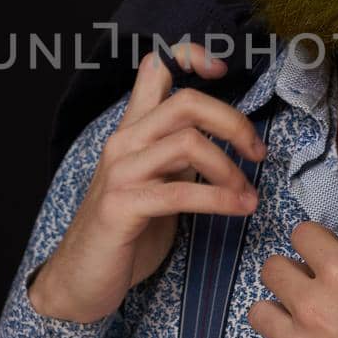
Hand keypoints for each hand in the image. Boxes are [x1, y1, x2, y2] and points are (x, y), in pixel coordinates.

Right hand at [29, 42, 266, 324]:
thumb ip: (179, 152)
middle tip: (257, 152)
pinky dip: (219, 199)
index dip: (190, 57)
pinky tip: (240, 209)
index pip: (155, 68)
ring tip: (248, 194)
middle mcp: (123, 142)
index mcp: (133, 130)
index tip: (223, 70)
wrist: (80, 280)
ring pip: (187, 143)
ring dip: (230, 169)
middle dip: (233, 122)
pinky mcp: (121, 205)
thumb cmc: (126, 232)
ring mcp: (120, 172)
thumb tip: (221, 131)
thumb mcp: (158, 182)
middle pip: (185, 102)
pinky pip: (180, 192)